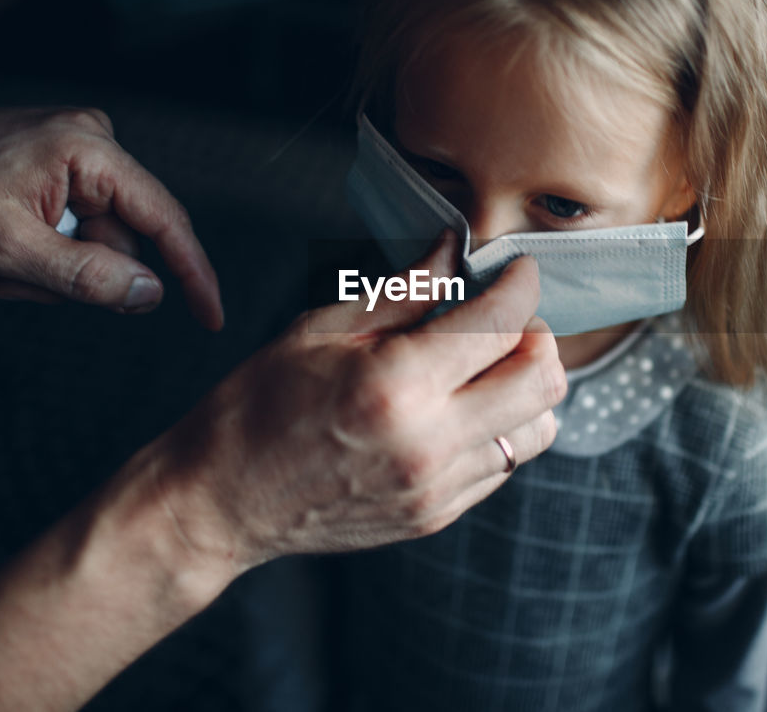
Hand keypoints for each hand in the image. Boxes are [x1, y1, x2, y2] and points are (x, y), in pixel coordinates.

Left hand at [0, 98, 222, 328]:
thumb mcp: (6, 248)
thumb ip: (85, 275)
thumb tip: (151, 295)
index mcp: (90, 149)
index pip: (166, 219)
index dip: (194, 273)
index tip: (212, 318)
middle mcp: (96, 143)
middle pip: (126, 240)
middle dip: (83, 277)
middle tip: (20, 287)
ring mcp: (80, 154)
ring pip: (100, 243)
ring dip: (59, 272)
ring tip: (4, 272)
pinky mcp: (65, 168)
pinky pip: (81, 230)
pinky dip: (51, 255)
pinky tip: (11, 255)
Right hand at [150, 231, 566, 575]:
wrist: (222, 501)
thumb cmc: (257, 408)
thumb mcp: (322, 328)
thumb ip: (404, 292)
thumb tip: (454, 252)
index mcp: (397, 384)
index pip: (500, 324)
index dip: (521, 285)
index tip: (516, 271)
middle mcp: (430, 442)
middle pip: (544, 380)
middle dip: (537, 335)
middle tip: (504, 319)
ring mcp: (439, 487)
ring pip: (539, 427)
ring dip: (525, 386)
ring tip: (484, 367)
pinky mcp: (438, 514)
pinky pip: (506, 463)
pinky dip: (501, 426)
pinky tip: (460, 407)